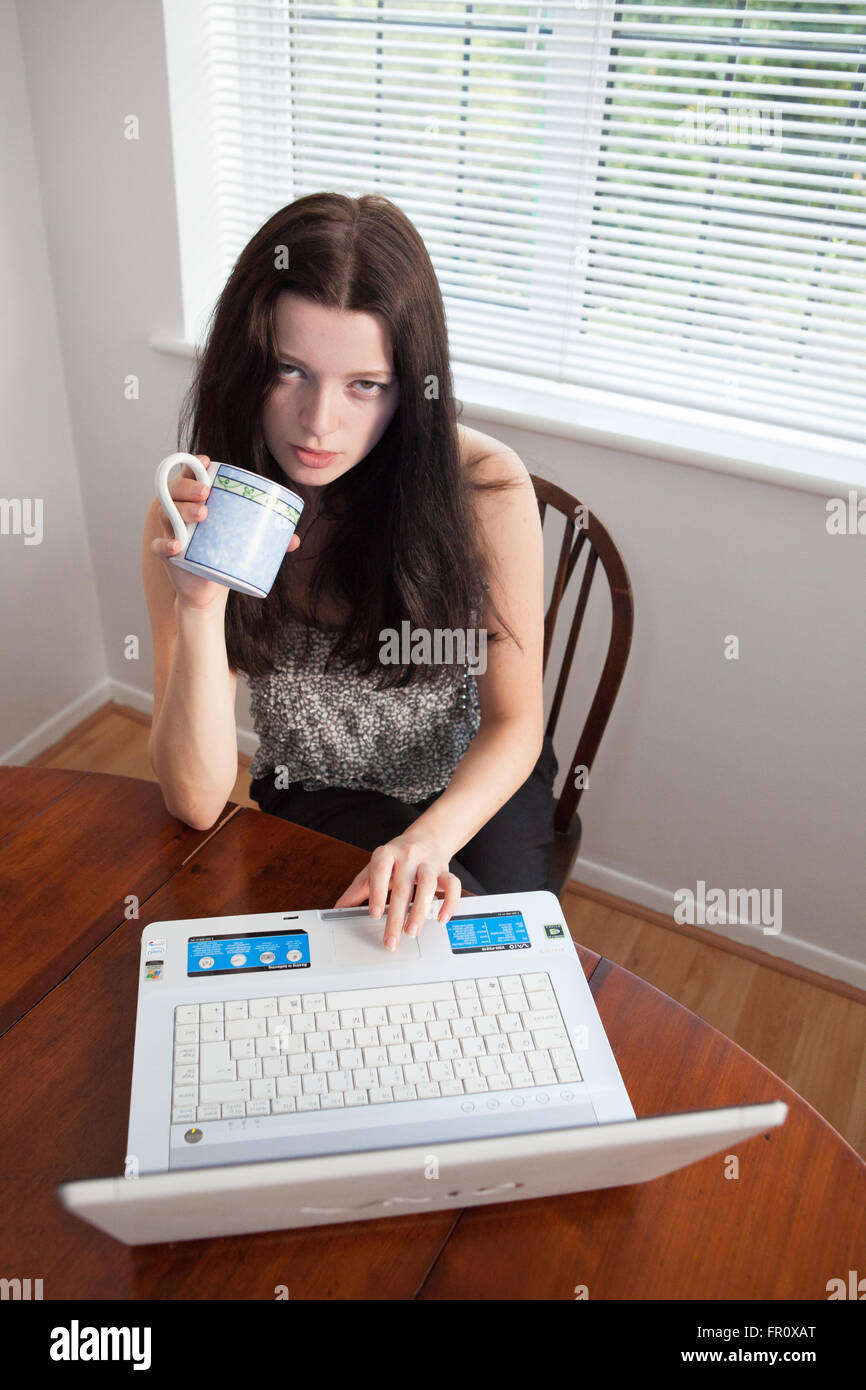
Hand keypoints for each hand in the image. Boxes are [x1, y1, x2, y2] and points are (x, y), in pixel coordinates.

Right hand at [152, 456, 301, 609]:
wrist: (209, 587)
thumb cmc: (224, 555)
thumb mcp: (245, 542)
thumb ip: (269, 538)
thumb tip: (295, 540)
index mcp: (195, 501)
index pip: (188, 475)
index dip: (192, 464)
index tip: (205, 461)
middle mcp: (178, 511)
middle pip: (175, 490)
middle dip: (188, 487)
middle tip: (207, 492)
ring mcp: (170, 531)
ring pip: (166, 513)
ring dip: (181, 510)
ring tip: (202, 513)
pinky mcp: (167, 554)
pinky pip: (159, 546)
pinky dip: (165, 545)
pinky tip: (176, 546)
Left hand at [333, 831, 462, 949]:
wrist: (428, 837)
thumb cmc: (398, 857)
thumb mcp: (375, 868)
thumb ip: (358, 890)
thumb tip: (337, 910)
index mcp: (387, 853)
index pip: (380, 869)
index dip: (378, 891)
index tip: (375, 913)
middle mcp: (408, 856)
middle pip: (402, 886)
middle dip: (397, 916)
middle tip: (391, 939)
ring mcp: (428, 863)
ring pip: (428, 885)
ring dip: (420, 910)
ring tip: (412, 931)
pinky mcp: (445, 870)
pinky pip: (453, 885)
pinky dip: (449, 903)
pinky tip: (440, 918)